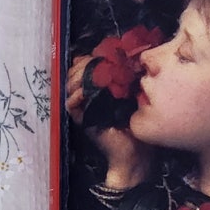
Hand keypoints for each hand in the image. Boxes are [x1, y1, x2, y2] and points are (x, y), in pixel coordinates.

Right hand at [66, 55, 151, 188]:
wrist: (136, 153)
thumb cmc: (139, 124)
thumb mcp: (134, 96)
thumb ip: (125, 79)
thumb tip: (119, 60)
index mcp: (99, 89)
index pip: (83, 67)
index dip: (86, 60)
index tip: (98, 56)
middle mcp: (88, 98)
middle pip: (73, 73)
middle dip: (82, 65)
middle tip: (94, 63)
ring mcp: (84, 109)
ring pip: (69, 86)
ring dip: (78, 77)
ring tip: (91, 76)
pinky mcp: (83, 120)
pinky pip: (71, 104)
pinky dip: (76, 95)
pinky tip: (85, 91)